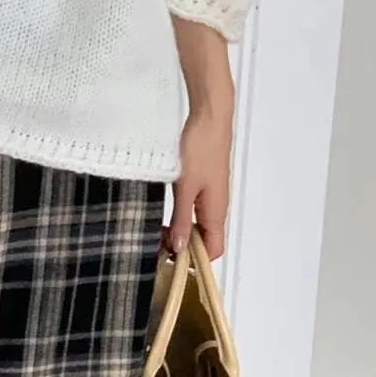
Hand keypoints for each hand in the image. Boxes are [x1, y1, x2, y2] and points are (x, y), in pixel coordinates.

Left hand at [167, 105, 233, 260]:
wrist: (210, 116)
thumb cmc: (201, 146)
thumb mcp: (185, 187)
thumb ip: (182, 219)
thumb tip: (180, 247)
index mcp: (216, 211)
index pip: (213, 251)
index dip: (193, 260)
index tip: (169, 258)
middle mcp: (217, 207)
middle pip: (204, 241)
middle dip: (183, 247)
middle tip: (158, 243)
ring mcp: (211, 196)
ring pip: (198, 225)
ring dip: (180, 230)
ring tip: (159, 228)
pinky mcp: (205, 185)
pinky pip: (195, 210)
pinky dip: (181, 216)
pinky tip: (166, 211)